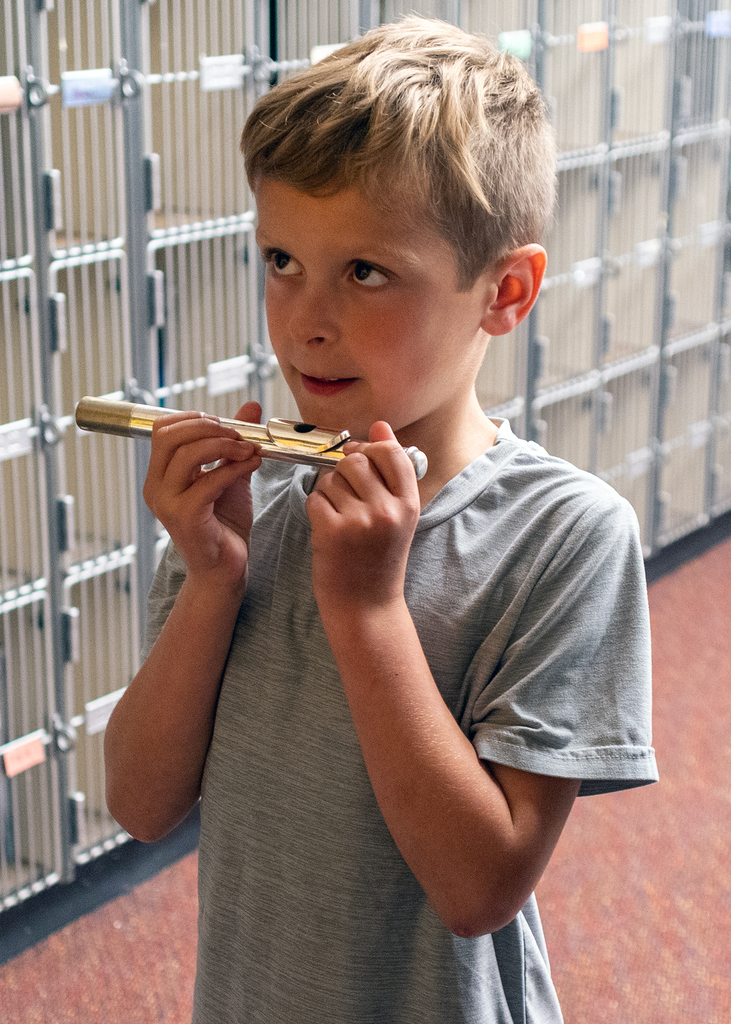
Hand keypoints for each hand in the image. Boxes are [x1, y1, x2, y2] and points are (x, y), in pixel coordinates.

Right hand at [143, 401, 262, 584]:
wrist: (225, 567)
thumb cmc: (224, 523)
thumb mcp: (230, 473)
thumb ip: (235, 442)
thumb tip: (250, 407)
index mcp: (159, 475)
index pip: (162, 430)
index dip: (193, 418)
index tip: (224, 423)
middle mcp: (155, 488)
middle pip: (169, 436)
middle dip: (207, 427)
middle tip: (238, 434)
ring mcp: (167, 503)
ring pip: (187, 455)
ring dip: (224, 445)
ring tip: (249, 450)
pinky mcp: (185, 517)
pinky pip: (209, 481)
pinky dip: (235, 468)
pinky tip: (253, 464)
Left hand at [306, 421, 419, 610]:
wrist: (366, 607)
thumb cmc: (379, 559)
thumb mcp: (398, 516)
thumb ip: (391, 472)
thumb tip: (381, 424)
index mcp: (408, 504)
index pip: (390, 451)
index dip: (371, 448)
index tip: (362, 460)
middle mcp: (387, 510)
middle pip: (355, 460)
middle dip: (344, 471)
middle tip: (347, 496)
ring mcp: (359, 521)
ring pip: (331, 478)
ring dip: (328, 492)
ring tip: (339, 517)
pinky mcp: (331, 531)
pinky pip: (314, 498)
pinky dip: (316, 509)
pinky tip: (327, 528)